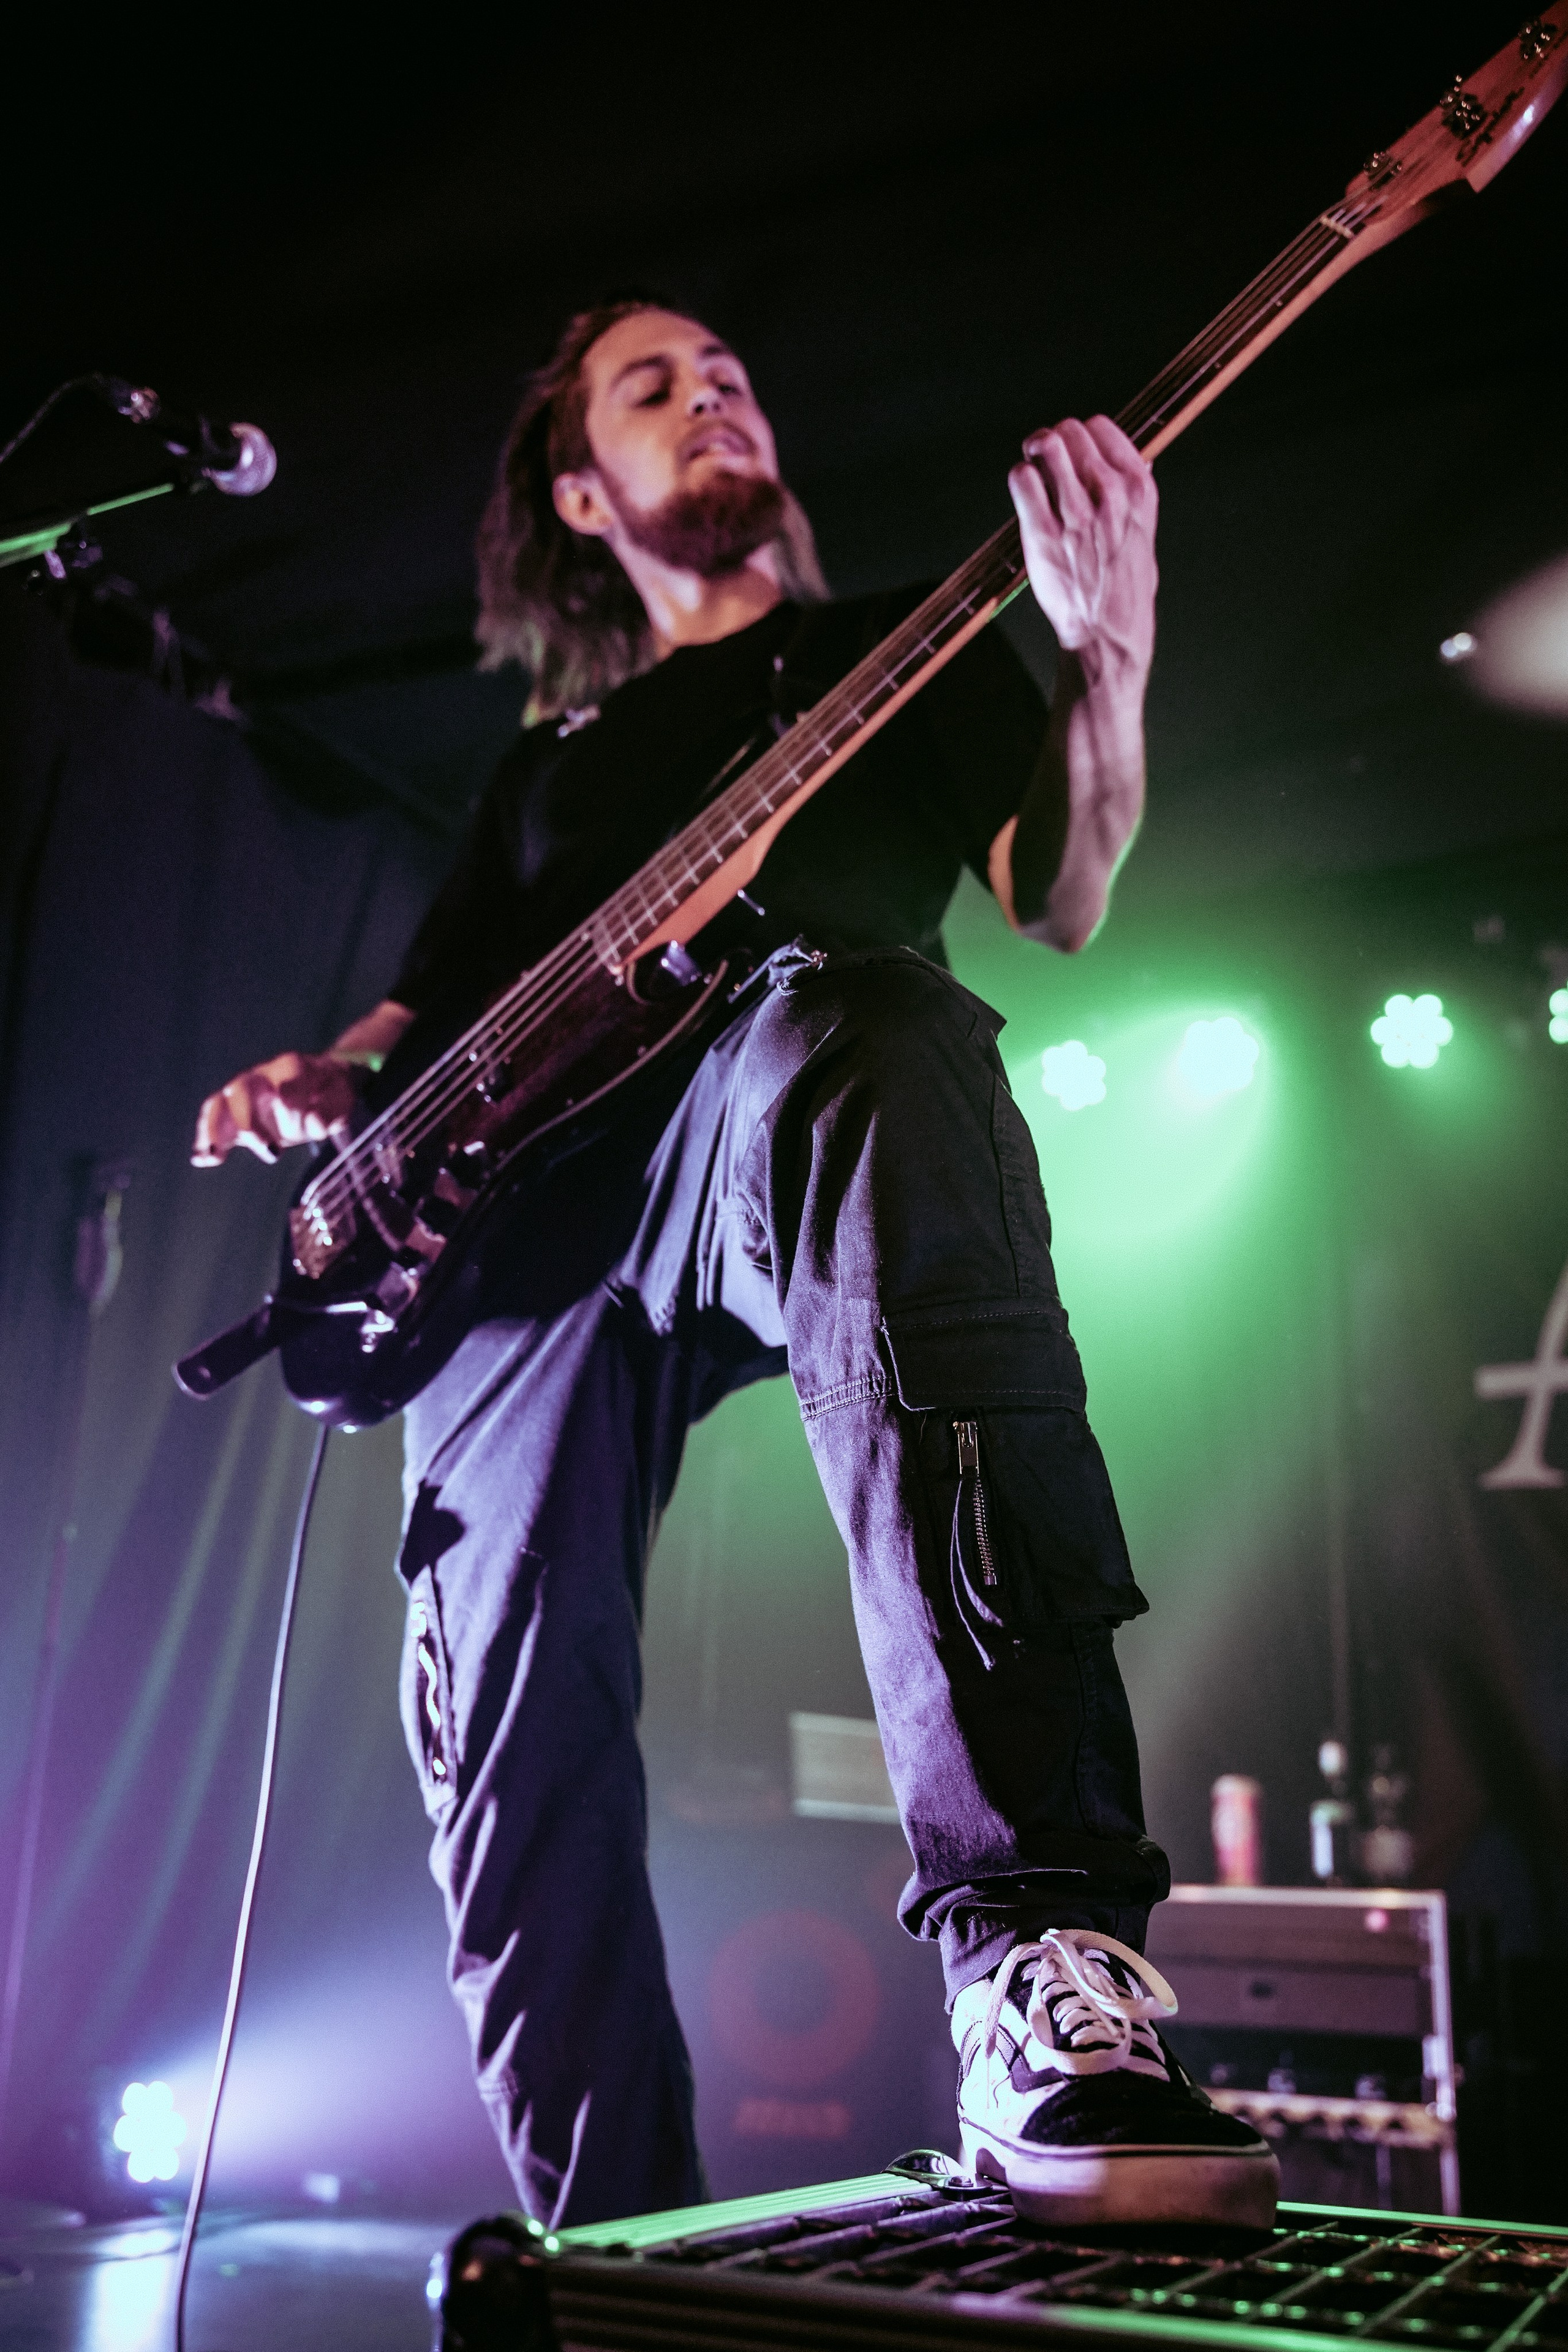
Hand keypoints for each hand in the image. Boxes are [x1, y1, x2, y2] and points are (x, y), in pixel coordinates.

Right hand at [191, 1052, 358, 1166]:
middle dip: (250, 1121)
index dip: (294, 1099)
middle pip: (243, 1090)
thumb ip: (331, 1111)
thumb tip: (313, 1123)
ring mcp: (243, 1094)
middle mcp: (261, 1077)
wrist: (316, 1087)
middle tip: (273, 1152)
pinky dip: (205, 1138)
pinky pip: (212, 1121)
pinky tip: (201, 1159)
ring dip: (215, 1130)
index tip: (306, 1121)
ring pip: (219, 1104)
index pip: (287, 1079)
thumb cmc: (329, 1092)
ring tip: (215, 1155)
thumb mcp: (341, 1099)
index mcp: (291, 1067)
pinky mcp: (233, 1114)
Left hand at [1009, 416, 1156, 680]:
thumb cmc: (1125, 588)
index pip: (1102, 428)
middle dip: (1054, 441)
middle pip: (1070, 431)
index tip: (1073, 450)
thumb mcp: (1144, 533)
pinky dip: (1019, 479)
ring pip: (1046, 447)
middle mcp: (1110, 495)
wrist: (1108, 634)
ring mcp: (1076, 514)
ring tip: (1032, 467)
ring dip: (1033, 452)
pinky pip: (1022, 480)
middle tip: (1045, 458)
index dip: (1082, 435)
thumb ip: (1135, 496)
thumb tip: (1139, 460)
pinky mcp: (1043, 534)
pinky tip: (1024, 492)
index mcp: (1139, 489)